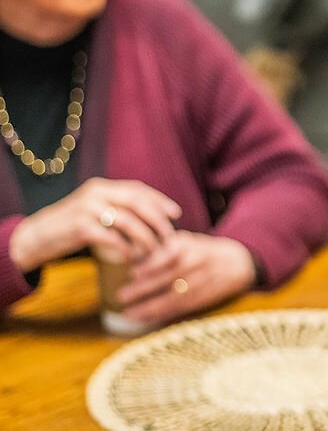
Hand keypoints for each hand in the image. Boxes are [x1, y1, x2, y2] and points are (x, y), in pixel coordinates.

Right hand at [8, 177, 180, 271]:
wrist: (35, 238)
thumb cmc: (71, 226)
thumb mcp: (94, 210)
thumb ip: (116, 208)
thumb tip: (152, 216)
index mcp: (102, 186)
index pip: (138, 189)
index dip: (159, 200)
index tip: (176, 213)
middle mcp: (96, 193)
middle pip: (137, 203)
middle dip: (157, 219)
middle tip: (169, 236)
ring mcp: (87, 209)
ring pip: (128, 221)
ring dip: (144, 237)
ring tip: (153, 251)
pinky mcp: (80, 228)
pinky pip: (111, 237)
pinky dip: (125, 248)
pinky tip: (131, 257)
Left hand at [116, 231, 256, 324]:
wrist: (239, 264)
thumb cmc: (206, 251)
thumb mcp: (189, 241)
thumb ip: (165, 247)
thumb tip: (133, 255)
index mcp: (191, 247)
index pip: (168, 256)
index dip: (150, 266)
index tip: (131, 272)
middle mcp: (196, 265)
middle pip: (166, 278)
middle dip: (142, 289)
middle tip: (121, 295)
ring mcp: (200, 284)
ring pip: (171, 297)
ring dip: (147, 307)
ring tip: (127, 313)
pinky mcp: (201, 300)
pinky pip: (177, 308)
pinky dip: (159, 315)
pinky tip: (143, 318)